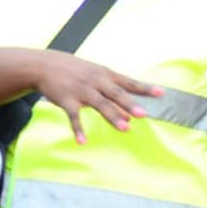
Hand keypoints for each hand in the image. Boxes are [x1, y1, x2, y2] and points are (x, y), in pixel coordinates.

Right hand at [36, 50, 163, 142]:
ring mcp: (82, 90)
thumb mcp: (97, 79)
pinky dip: (78, 129)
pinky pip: (74, 116)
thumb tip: (132, 117)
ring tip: (125, 128)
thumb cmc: (76, 72)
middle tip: (144, 114)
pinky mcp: (67, 100)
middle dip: (130, 104)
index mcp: (106, 75)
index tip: (161, 93)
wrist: (45, 65)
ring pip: (100, 104)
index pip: (129, 82)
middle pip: (116, 94)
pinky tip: (82, 142)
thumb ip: (114, 97)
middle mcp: (96, 82)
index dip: (145, 88)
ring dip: (112, 116)